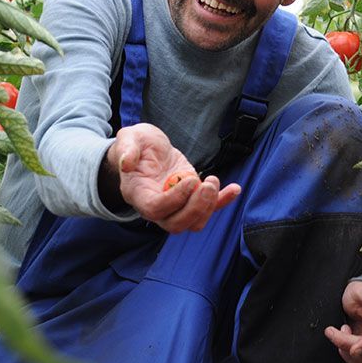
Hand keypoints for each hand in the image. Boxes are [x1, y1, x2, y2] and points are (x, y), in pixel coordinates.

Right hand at [108, 123, 241, 233]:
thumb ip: (127, 149)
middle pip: (176, 224)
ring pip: (193, 222)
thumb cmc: (137, 144)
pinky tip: (235, 189)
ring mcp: (175, 206)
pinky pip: (208, 208)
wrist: (147, 149)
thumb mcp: (129, 138)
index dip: (175, 199)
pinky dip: (222, 201)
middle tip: (208, 184)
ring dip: (208, 207)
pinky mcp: (190, 198)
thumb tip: (127, 163)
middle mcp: (155, 207)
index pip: (156, 209)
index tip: (190, 179)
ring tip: (214, 182)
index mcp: (138, 194)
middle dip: (196, 208)